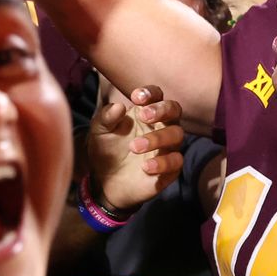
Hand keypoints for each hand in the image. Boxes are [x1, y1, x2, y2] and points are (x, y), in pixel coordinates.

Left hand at [85, 85, 183, 213]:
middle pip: (174, 110)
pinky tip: (145, 167)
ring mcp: (167, 147)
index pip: (157, 95)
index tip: (136, 98)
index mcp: (145, 113)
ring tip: (134, 147)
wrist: (104, 183)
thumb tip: (119, 106)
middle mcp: (161, 127)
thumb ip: (106, 117)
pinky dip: (163, 162)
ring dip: (158, 138)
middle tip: (144, 116)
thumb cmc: (106, 150)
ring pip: (177, 135)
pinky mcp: (170, 169)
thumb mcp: (99, 132)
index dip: (151, 92)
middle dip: (162, 110)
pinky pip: (176, 161)